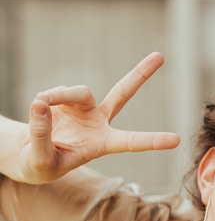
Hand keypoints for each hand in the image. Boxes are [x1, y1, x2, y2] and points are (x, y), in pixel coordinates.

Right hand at [18, 52, 179, 182]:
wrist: (31, 154)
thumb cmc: (41, 165)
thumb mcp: (40, 159)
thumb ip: (41, 134)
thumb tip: (40, 103)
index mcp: (102, 144)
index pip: (131, 142)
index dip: (152, 141)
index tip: (176, 140)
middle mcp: (99, 122)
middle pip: (122, 93)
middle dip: (140, 74)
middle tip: (160, 56)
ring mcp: (84, 107)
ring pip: (78, 92)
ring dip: (59, 96)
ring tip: (40, 104)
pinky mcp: (67, 98)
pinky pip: (57, 92)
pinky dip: (46, 98)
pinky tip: (39, 108)